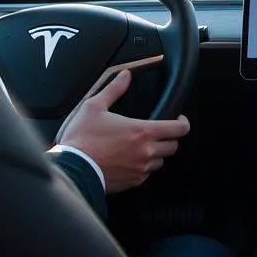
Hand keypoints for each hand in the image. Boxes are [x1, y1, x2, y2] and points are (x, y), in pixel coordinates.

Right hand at [56, 69, 190, 192]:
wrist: (72, 168)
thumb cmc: (82, 138)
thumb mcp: (95, 106)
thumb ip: (114, 89)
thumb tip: (125, 75)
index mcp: (143, 131)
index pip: (179, 129)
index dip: (183, 123)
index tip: (179, 119)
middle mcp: (147, 151)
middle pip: (173, 146)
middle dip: (169, 138)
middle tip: (159, 132)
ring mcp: (141, 168)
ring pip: (160, 161)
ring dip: (156, 153)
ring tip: (142, 146)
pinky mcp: (133, 182)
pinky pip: (147, 174)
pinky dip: (143, 166)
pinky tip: (130, 159)